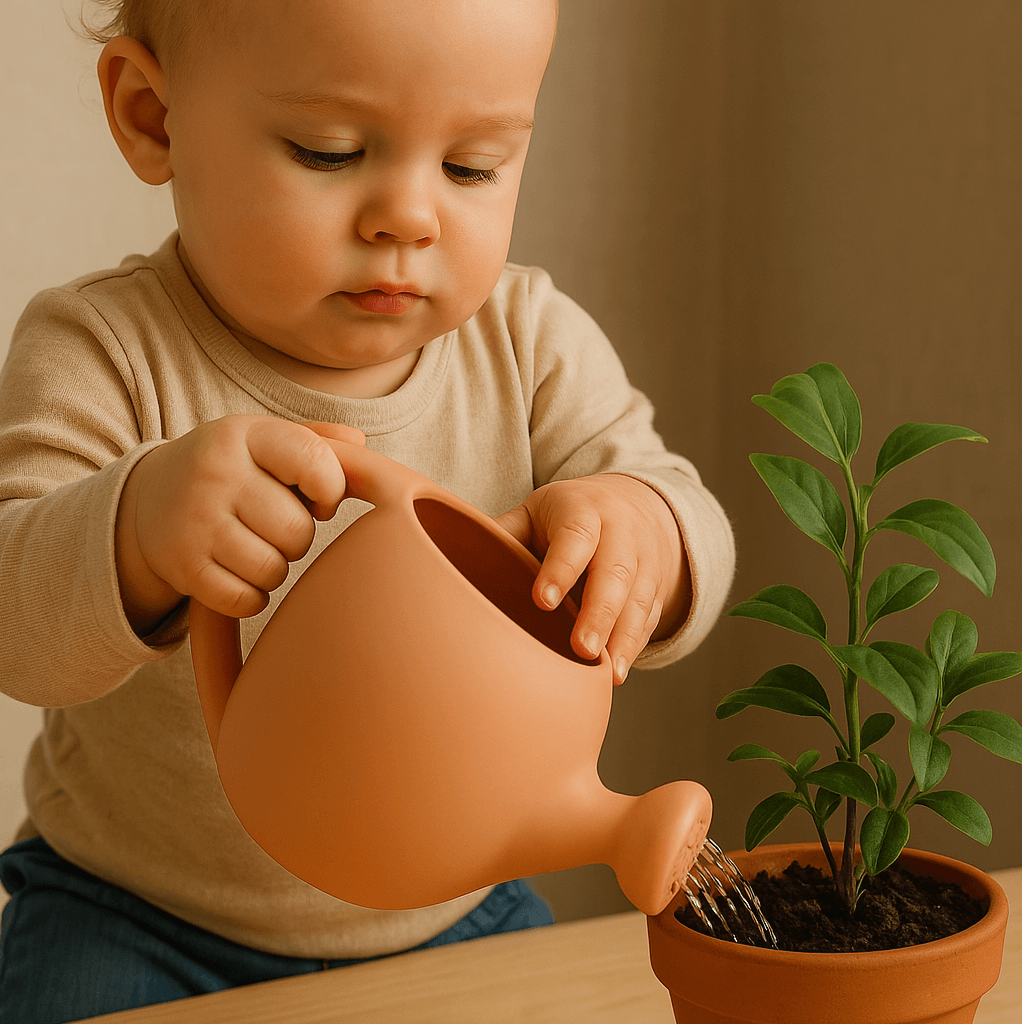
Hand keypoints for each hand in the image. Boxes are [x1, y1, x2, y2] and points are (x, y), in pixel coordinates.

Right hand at [115, 416, 364, 631]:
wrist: (148, 498)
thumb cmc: (232, 470)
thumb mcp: (266, 441)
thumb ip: (317, 440)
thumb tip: (359, 445)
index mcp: (244, 435)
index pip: (314, 462)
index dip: (331, 489)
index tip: (320, 499)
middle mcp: (214, 473)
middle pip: (297, 530)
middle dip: (298, 537)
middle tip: (276, 528)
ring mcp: (194, 522)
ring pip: (273, 569)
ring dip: (275, 567)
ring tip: (256, 547)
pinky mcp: (181, 566)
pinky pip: (245, 600)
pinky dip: (251, 596)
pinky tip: (239, 573)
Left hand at [494, 474, 690, 684]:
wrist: (640, 504)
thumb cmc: (573, 513)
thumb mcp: (540, 509)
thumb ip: (506, 531)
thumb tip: (452, 555)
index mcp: (585, 510)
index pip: (576, 537)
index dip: (561, 569)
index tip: (542, 601)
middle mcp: (621, 535)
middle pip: (614, 573)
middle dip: (599, 613)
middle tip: (581, 648)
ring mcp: (644, 564)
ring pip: (637, 601)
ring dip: (623, 639)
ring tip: (607, 674)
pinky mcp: (655, 591)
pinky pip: (649, 620)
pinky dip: (634, 647)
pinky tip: (617, 674)